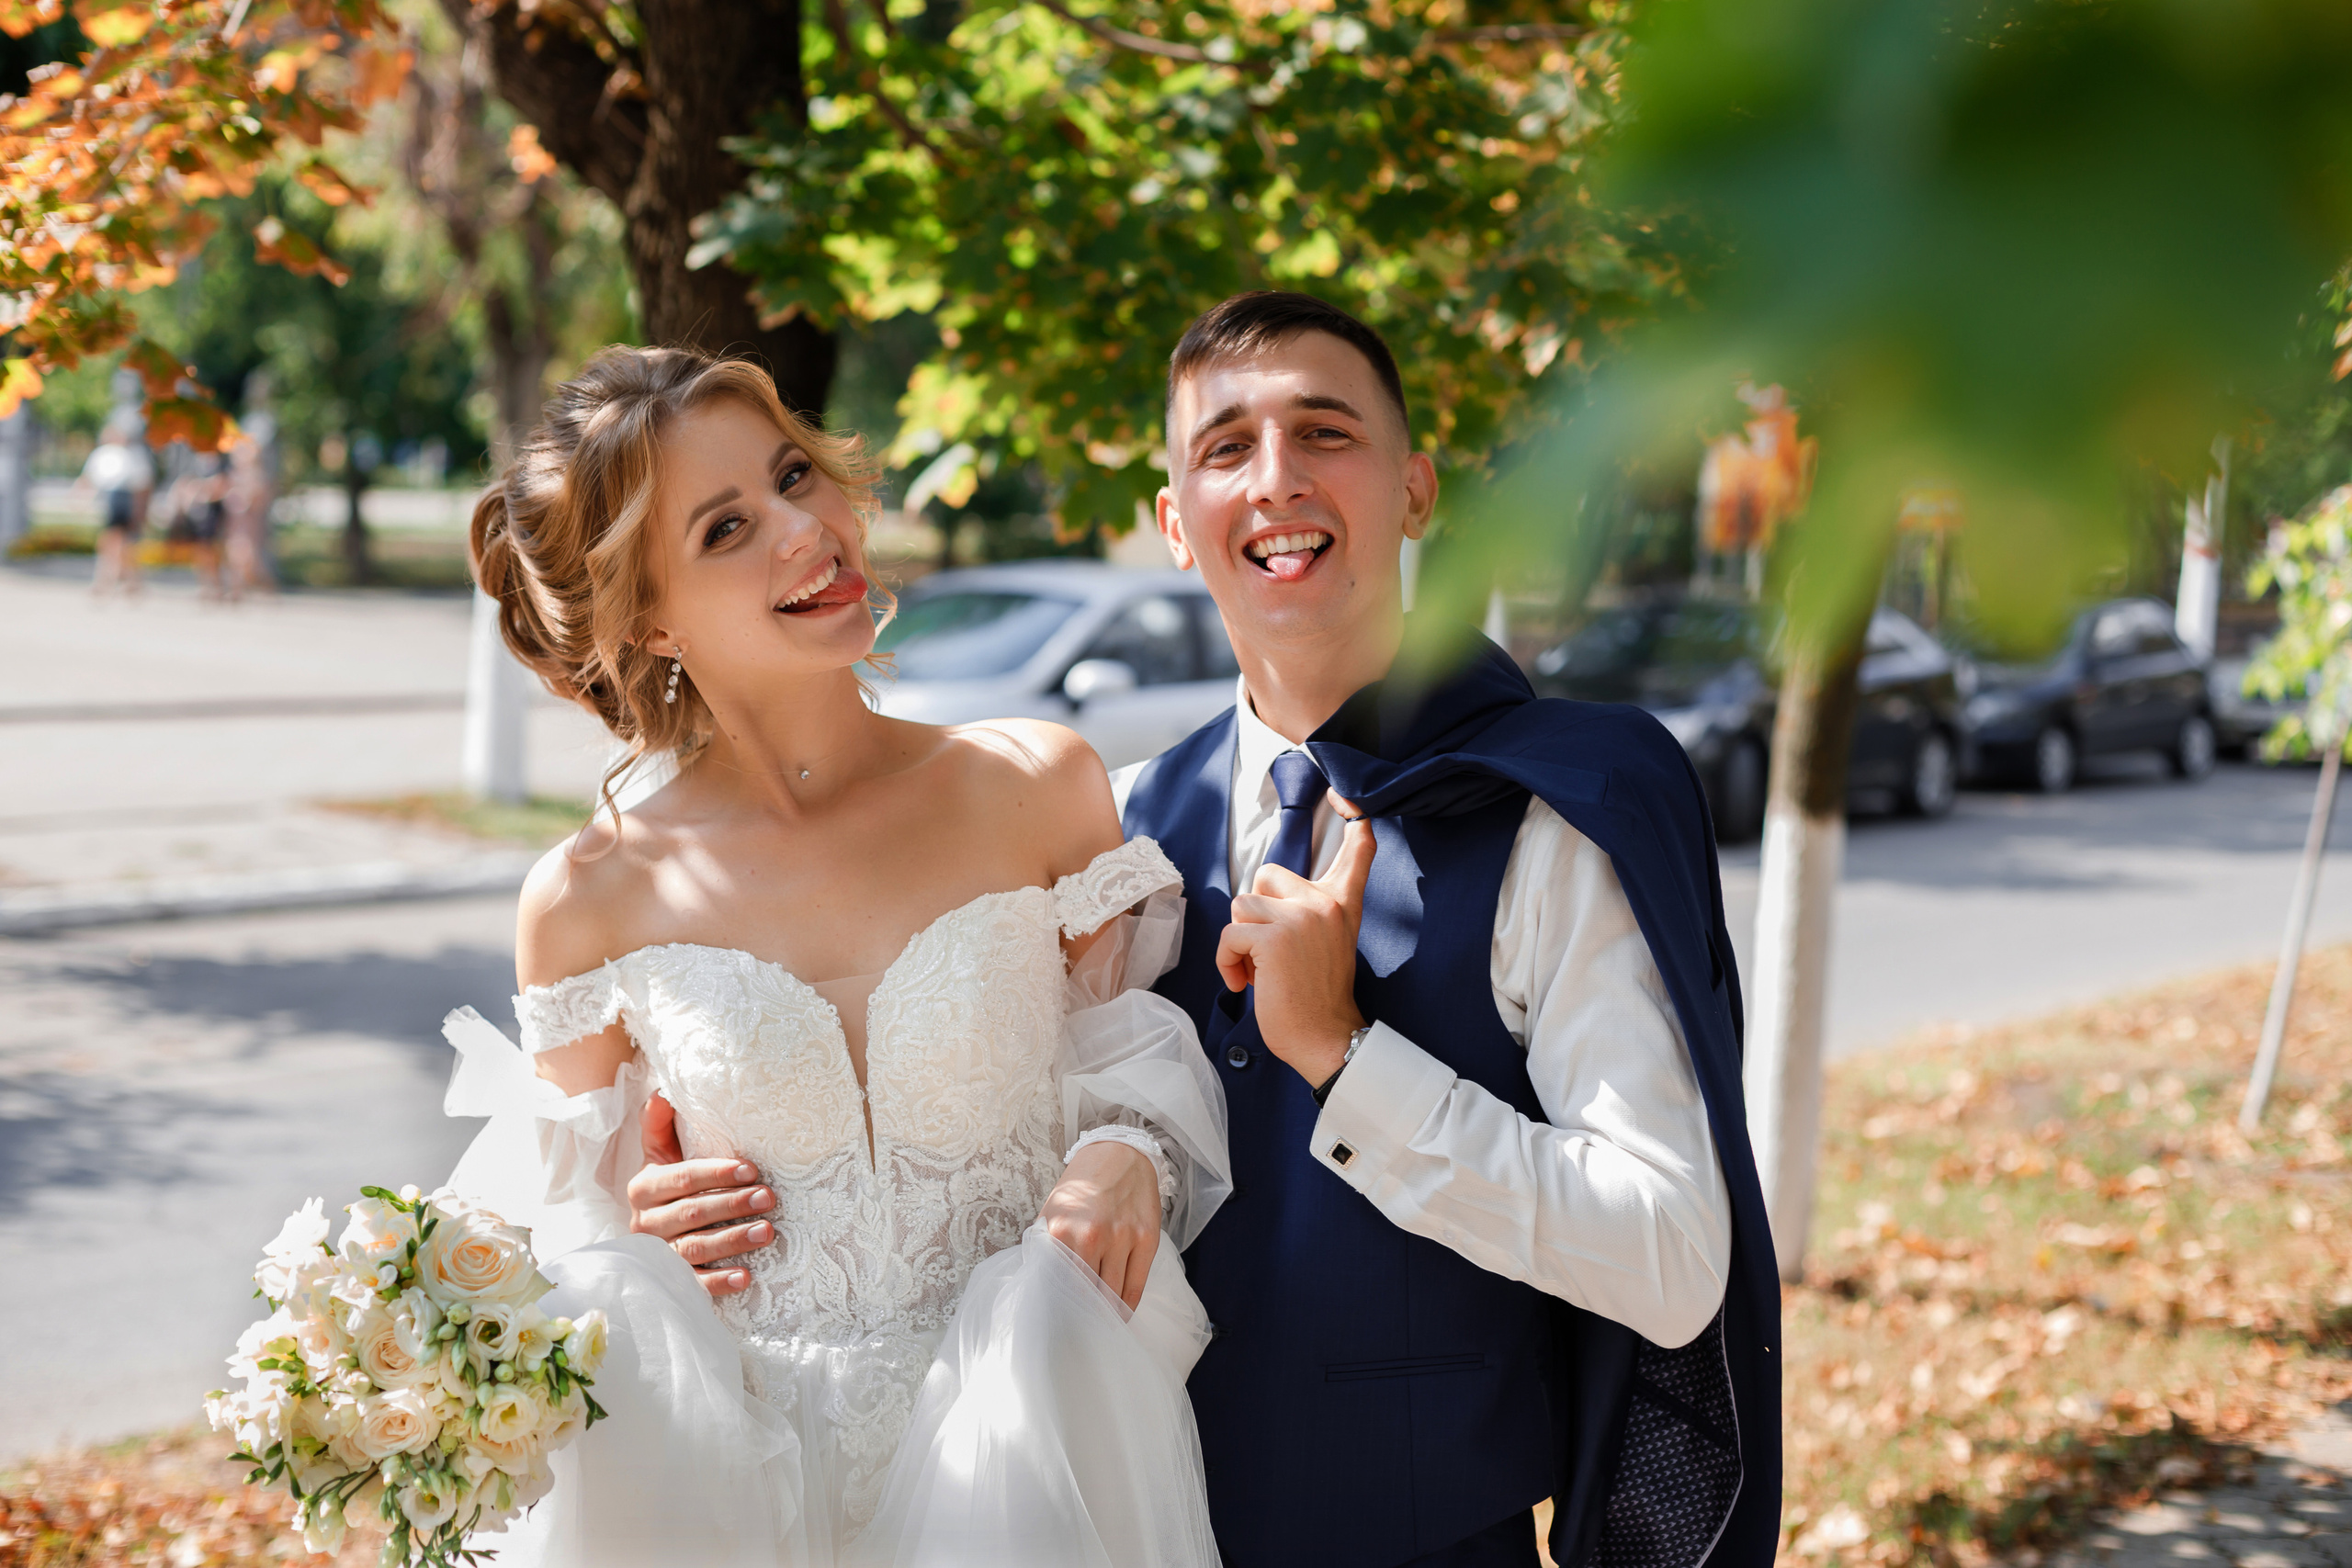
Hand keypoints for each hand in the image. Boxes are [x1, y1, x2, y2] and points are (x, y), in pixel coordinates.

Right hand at [627, 1091, 774, 1298]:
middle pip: (691, 1213)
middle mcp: (646, 1223)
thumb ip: (660, 1125)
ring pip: (695, 1248)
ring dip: (733, 1240)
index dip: (715, 1173)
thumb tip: (663, 1092)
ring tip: (767, 1231)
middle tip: (769, 1197)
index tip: (750, 1169)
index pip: (681, 1178)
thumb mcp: (660, 1156)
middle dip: (732, 1204)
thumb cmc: (667, 1188)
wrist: (650, 1238)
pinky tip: (745, 1277)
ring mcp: (658, 1256)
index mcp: (644, 1188)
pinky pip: (693, 1284)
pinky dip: (718, 1282)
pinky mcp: (671, 1283)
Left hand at [1039, 1141, 1162, 1310]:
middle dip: (1080, 1314)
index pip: (1055, 1285)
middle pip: (1084, 1293)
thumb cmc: (1082, 1186)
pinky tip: (1119, 1314)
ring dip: (1103, 1313)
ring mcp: (1122, 1238)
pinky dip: (1126, 1307)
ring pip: (1111, 1294)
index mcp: (1060, 1230)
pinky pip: (1135, 1286)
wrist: (1119, 1154)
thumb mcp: (1053, 1211)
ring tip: (1097, 1323)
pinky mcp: (1147, 1240)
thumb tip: (1040, 1284)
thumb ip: (1046, 1247)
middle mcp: (1091, 1235)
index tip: (1055, 1323)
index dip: (1056, 1308)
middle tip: (1075, 1328)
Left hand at [1216, 799, 1374, 1087]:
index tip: (1350, 796)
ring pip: (1241, 906)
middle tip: (1272, 954)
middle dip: (1256, 914)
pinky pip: (1229, 934)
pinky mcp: (1275, 937)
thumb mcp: (1326, 943)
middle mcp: (1325, 903)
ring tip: (1259, 971)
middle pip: (1265, 877)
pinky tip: (1245, 984)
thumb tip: (1262, 890)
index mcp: (1341, 903)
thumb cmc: (1316, 997)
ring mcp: (1302, 917)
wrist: (1325, 1038)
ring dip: (1239, 942)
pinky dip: (1227, 962)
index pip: (1356, 851)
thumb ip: (1308, 911)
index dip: (1355, 822)